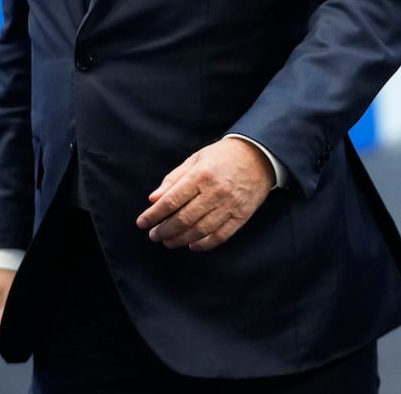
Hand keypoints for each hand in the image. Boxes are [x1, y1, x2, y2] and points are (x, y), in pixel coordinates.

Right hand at [0, 266, 14, 347]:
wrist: (4, 252)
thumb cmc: (6, 272)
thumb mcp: (9, 300)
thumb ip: (7, 324)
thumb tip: (9, 344)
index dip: (7, 337)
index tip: (20, 326)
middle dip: (6, 327)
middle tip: (17, 311)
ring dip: (5, 319)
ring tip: (13, 303)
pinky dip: (4, 313)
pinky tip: (9, 302)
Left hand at [136, 137, 273, 250]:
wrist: (258, 155)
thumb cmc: (222, 156)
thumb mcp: (195, 159)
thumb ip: (173, 179)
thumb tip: (153, 199)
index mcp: (201, 175)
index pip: (171, 201)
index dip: (154, 215)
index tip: (142, 223)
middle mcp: (215, 192)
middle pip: (184, 219)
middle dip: (165, 230)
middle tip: (154, 236)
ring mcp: (230, 205)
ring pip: (200, 230)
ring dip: (181, 239)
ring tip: (168, 242)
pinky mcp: (242, 215)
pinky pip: (221, 235)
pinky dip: (205, 244)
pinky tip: (192, 245)